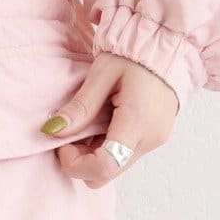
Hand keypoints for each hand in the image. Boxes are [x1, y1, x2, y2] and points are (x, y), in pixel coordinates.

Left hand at [40, 53, 178, 186]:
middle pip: (107, 173)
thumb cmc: (134, 56)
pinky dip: (106, 146)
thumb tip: (52, 130)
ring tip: (88, 119)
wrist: (167, 47)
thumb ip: (80, 107)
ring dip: (93, 152)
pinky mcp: (154, 138)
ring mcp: (154, 141)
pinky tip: (102, 120)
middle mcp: (150, 139)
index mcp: (138, 123)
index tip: (63, 143)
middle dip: (81, 159)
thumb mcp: (102, 74)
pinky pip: (124, 155)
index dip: (76, 163)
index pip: (104, 167)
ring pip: (115, 166)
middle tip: (72, 129)